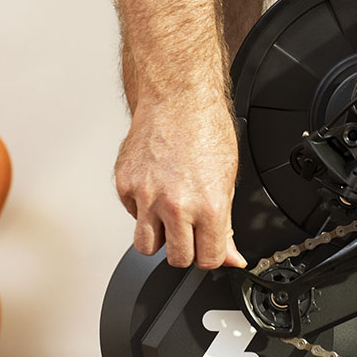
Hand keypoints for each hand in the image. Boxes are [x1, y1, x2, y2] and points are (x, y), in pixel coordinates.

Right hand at [114, 92, 247, 269]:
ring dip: (158, 238)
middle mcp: (175, 204)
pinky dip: (142, 209)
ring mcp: (146, 195)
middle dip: (185, 250)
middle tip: (189, 233)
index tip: (208, 246)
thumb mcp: (228, 180)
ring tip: (168, 217)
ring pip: (145, 245)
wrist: (176, 97)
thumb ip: (226, 223)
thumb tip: (231, 257)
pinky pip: (132, 214)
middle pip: (176, 259)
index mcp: (208, 206)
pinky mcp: (125, 185)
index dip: (210, 255)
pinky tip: (155, 188)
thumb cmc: (205, 129)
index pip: (208, 259)